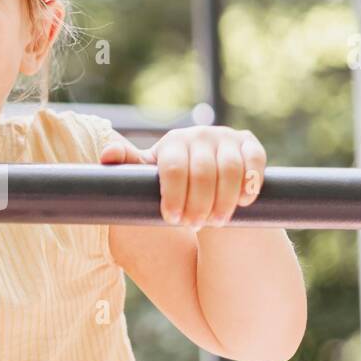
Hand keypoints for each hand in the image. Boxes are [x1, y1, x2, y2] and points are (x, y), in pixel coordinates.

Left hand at [99, 125, 266, 228]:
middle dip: (198, 202)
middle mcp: (199, 135)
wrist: (208, 181)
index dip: (173, 195)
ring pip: (229, 168)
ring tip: (217, 221)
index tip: (171, 219)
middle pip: (201, 172)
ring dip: (224, 198)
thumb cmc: (174, 181)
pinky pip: (254, 159)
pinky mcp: (249, 144)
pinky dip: (250, 180)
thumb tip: (105, 155)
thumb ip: (129, 164)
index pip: (172, 167)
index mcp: (172, 142)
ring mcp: (226, 138)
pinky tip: (244, 201)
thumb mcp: (150, 175)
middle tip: (195, 225)